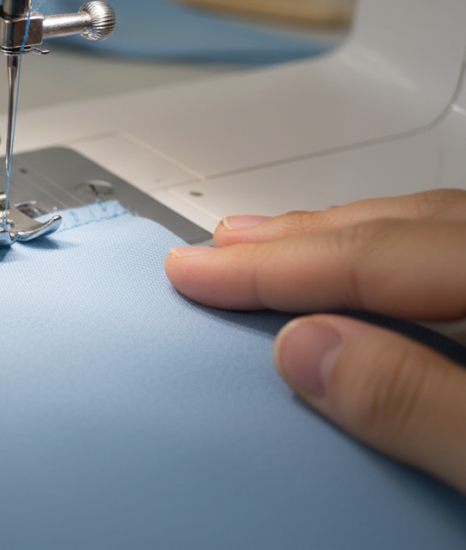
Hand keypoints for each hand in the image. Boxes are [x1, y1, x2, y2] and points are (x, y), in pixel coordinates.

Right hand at [165, 190, 465, 492]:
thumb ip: (417, 403)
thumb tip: (306, 353)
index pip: (369, 256)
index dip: (268, 266)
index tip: (192, 272)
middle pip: (390, 229)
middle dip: (290, 240)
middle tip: (215, 249)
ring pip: (422, 233)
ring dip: (335, 245)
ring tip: (272, 248)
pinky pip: (446, 258)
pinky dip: (386, 264)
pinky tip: (366, 282)